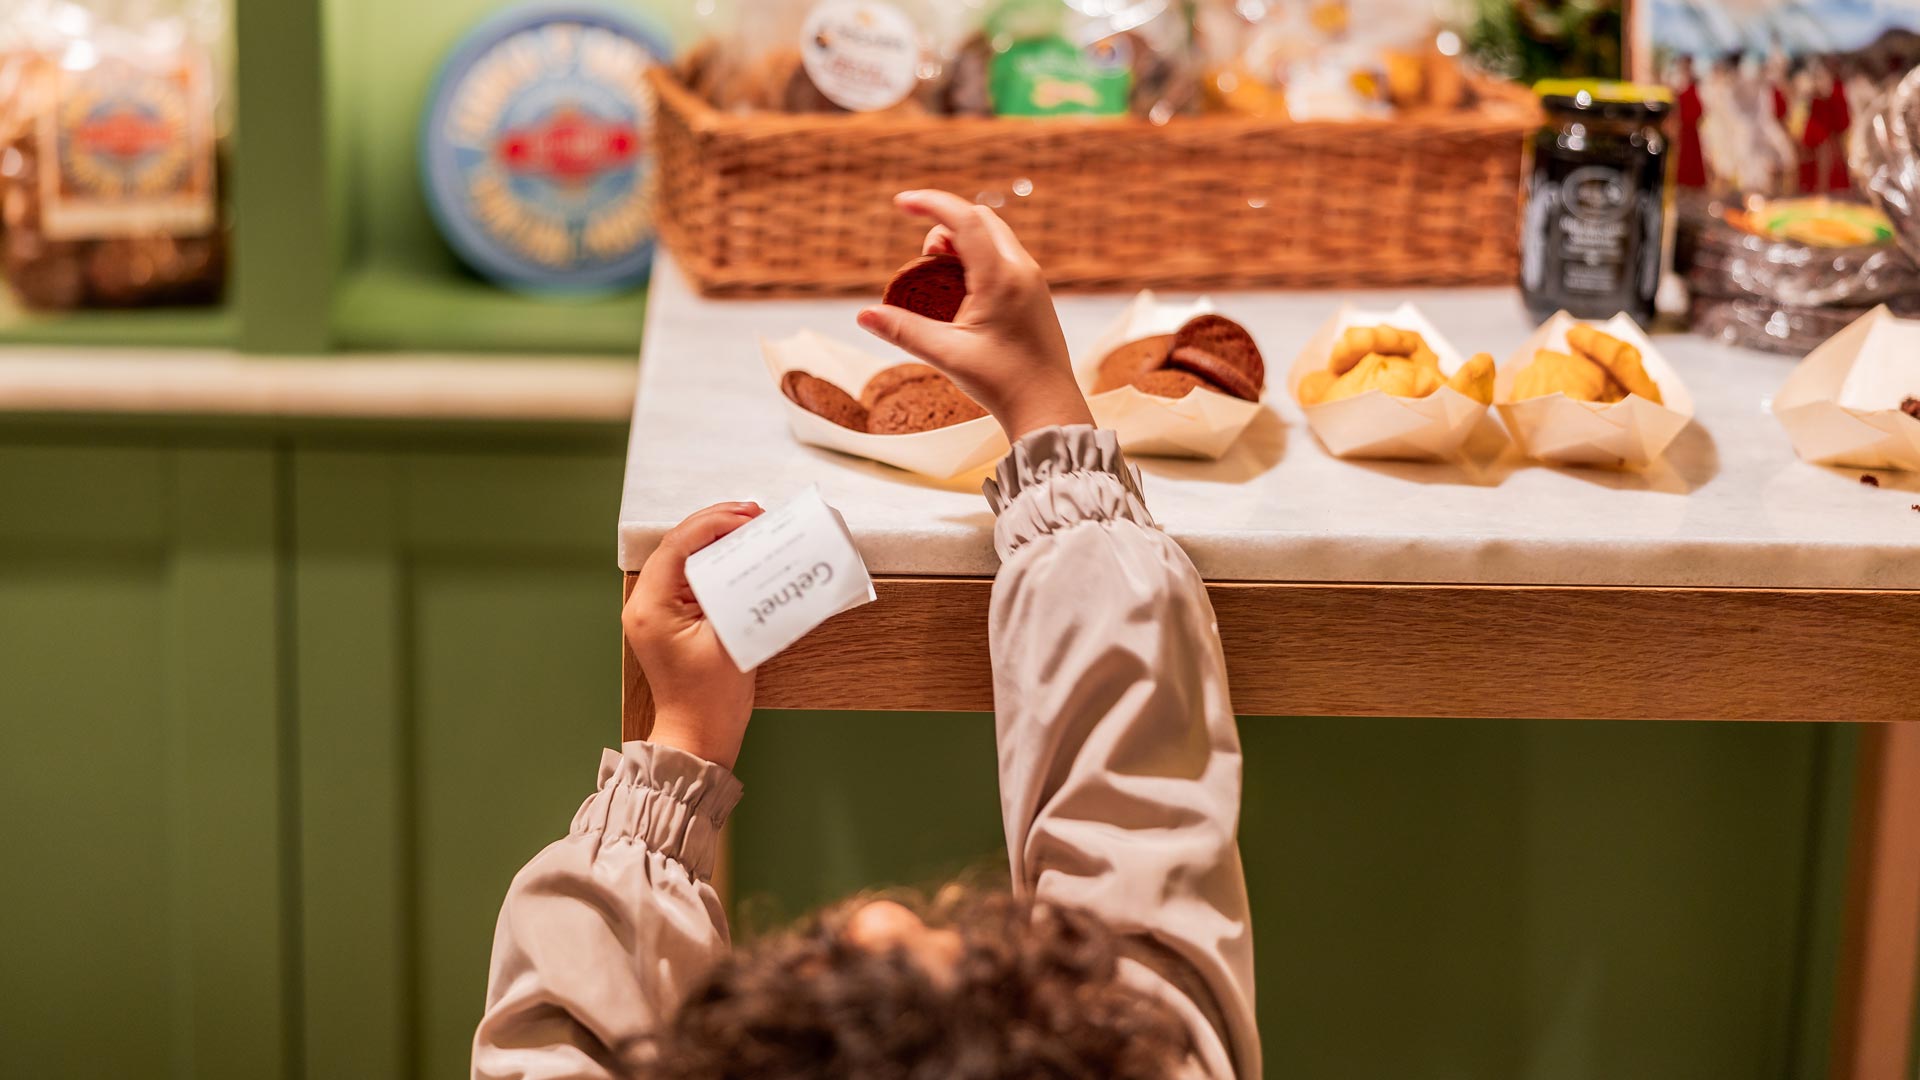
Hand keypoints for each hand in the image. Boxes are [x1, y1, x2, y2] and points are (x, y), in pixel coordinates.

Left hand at [622, 501, 763, 768]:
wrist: (699, 735)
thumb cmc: (710, 698)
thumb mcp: (729, 640)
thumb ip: (737, 594)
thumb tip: (755, 557)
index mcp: (651, 606)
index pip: (678, 545)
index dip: (714, 523)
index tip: (748, 517)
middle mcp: (645, 602)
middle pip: (678, 543)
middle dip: (716, 522)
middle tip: (754, 512)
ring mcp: (656, 609)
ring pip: (685, 555)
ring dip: (716, 537)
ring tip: (750, 524)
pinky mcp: (671, 616)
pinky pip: (691, 574)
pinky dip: (715, 559)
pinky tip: (741, 552)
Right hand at [857, 190, 1094, 440]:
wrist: (1047, 407)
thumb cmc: (1002, 384)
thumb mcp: (946, 355)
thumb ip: (903, 331)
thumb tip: (864, 315)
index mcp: (1001, 278)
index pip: (965, 220)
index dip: (931, 203)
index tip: (901, 201)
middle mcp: (1022, 270)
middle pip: (981, 220)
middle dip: (945, 225)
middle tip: (922, 260)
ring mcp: (1032, 280)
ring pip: (994, 236)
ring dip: (961, 242)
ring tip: (939, 279)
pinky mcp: (1035, 293)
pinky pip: (1003, 256)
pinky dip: (977, 258)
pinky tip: (961, 290)